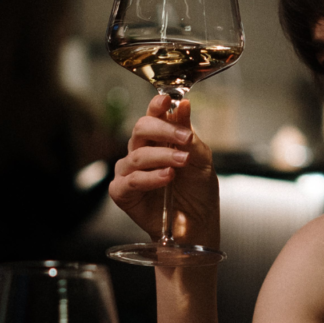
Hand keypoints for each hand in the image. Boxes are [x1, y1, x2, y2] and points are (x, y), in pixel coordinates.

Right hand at [109, 94, 219, 245]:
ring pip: (137, 155)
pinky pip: (130, 180)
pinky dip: (150, 177)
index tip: (167, 99)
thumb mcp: (201, 158)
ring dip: (162, 156)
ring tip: (182, 162)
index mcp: (159, 140)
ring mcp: (130, 172)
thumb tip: (183, 105)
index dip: (157, 105)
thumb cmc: (198, 191)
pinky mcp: (123, 193)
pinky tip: (167, 177)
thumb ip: (189, 134)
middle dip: (162, 129)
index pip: (153, 115)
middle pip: (140, 129)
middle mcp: (141, 152)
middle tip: (184, 137)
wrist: (198, 223)